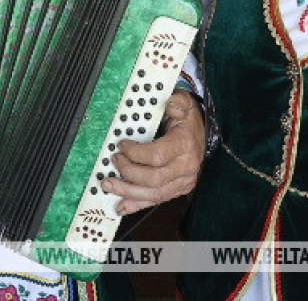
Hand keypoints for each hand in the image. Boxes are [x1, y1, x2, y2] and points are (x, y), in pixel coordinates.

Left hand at [103, 89, 204, 214]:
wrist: (198, 133)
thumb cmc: (186, 119)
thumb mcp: (183, 103)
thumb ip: (177, 102)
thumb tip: (171, 106)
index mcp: (185, 145)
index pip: (157, 156)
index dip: (135, 153)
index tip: (121, 145)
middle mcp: (186, 167)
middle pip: (153, 179)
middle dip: (128, 172)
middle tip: (114, 161)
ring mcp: (183, 181)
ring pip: (154, 194)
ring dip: (128, 192)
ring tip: (109, 185)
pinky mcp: (177, 189)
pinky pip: (156, 200)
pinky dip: (137, 204)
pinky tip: (122, 205)